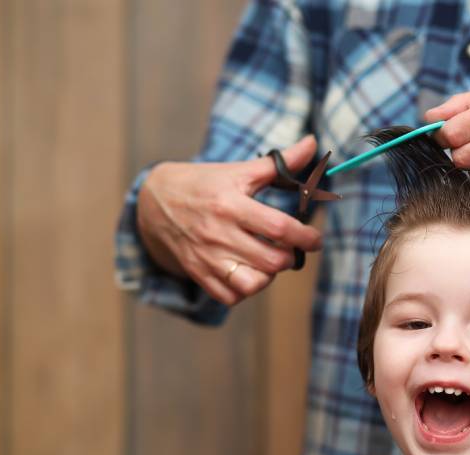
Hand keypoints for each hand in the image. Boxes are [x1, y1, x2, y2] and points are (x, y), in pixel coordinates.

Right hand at [136, 135, 322, 305]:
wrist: (154, 201)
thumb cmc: (204, 183)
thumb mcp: (238, 171)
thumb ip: (279, 163)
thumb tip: (312, 142)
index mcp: (231, 205)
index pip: (279, 228)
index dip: (305, 237)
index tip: (315, 239)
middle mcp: (218, 234)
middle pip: (271, 260)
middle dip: (290, 257)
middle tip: (289, 247)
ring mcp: (207, 257)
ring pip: (252, 284)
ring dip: (268, 276)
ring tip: (268, 262)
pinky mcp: (198, 273)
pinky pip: (229, 296)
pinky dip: (245, 290)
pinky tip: (248, 273)